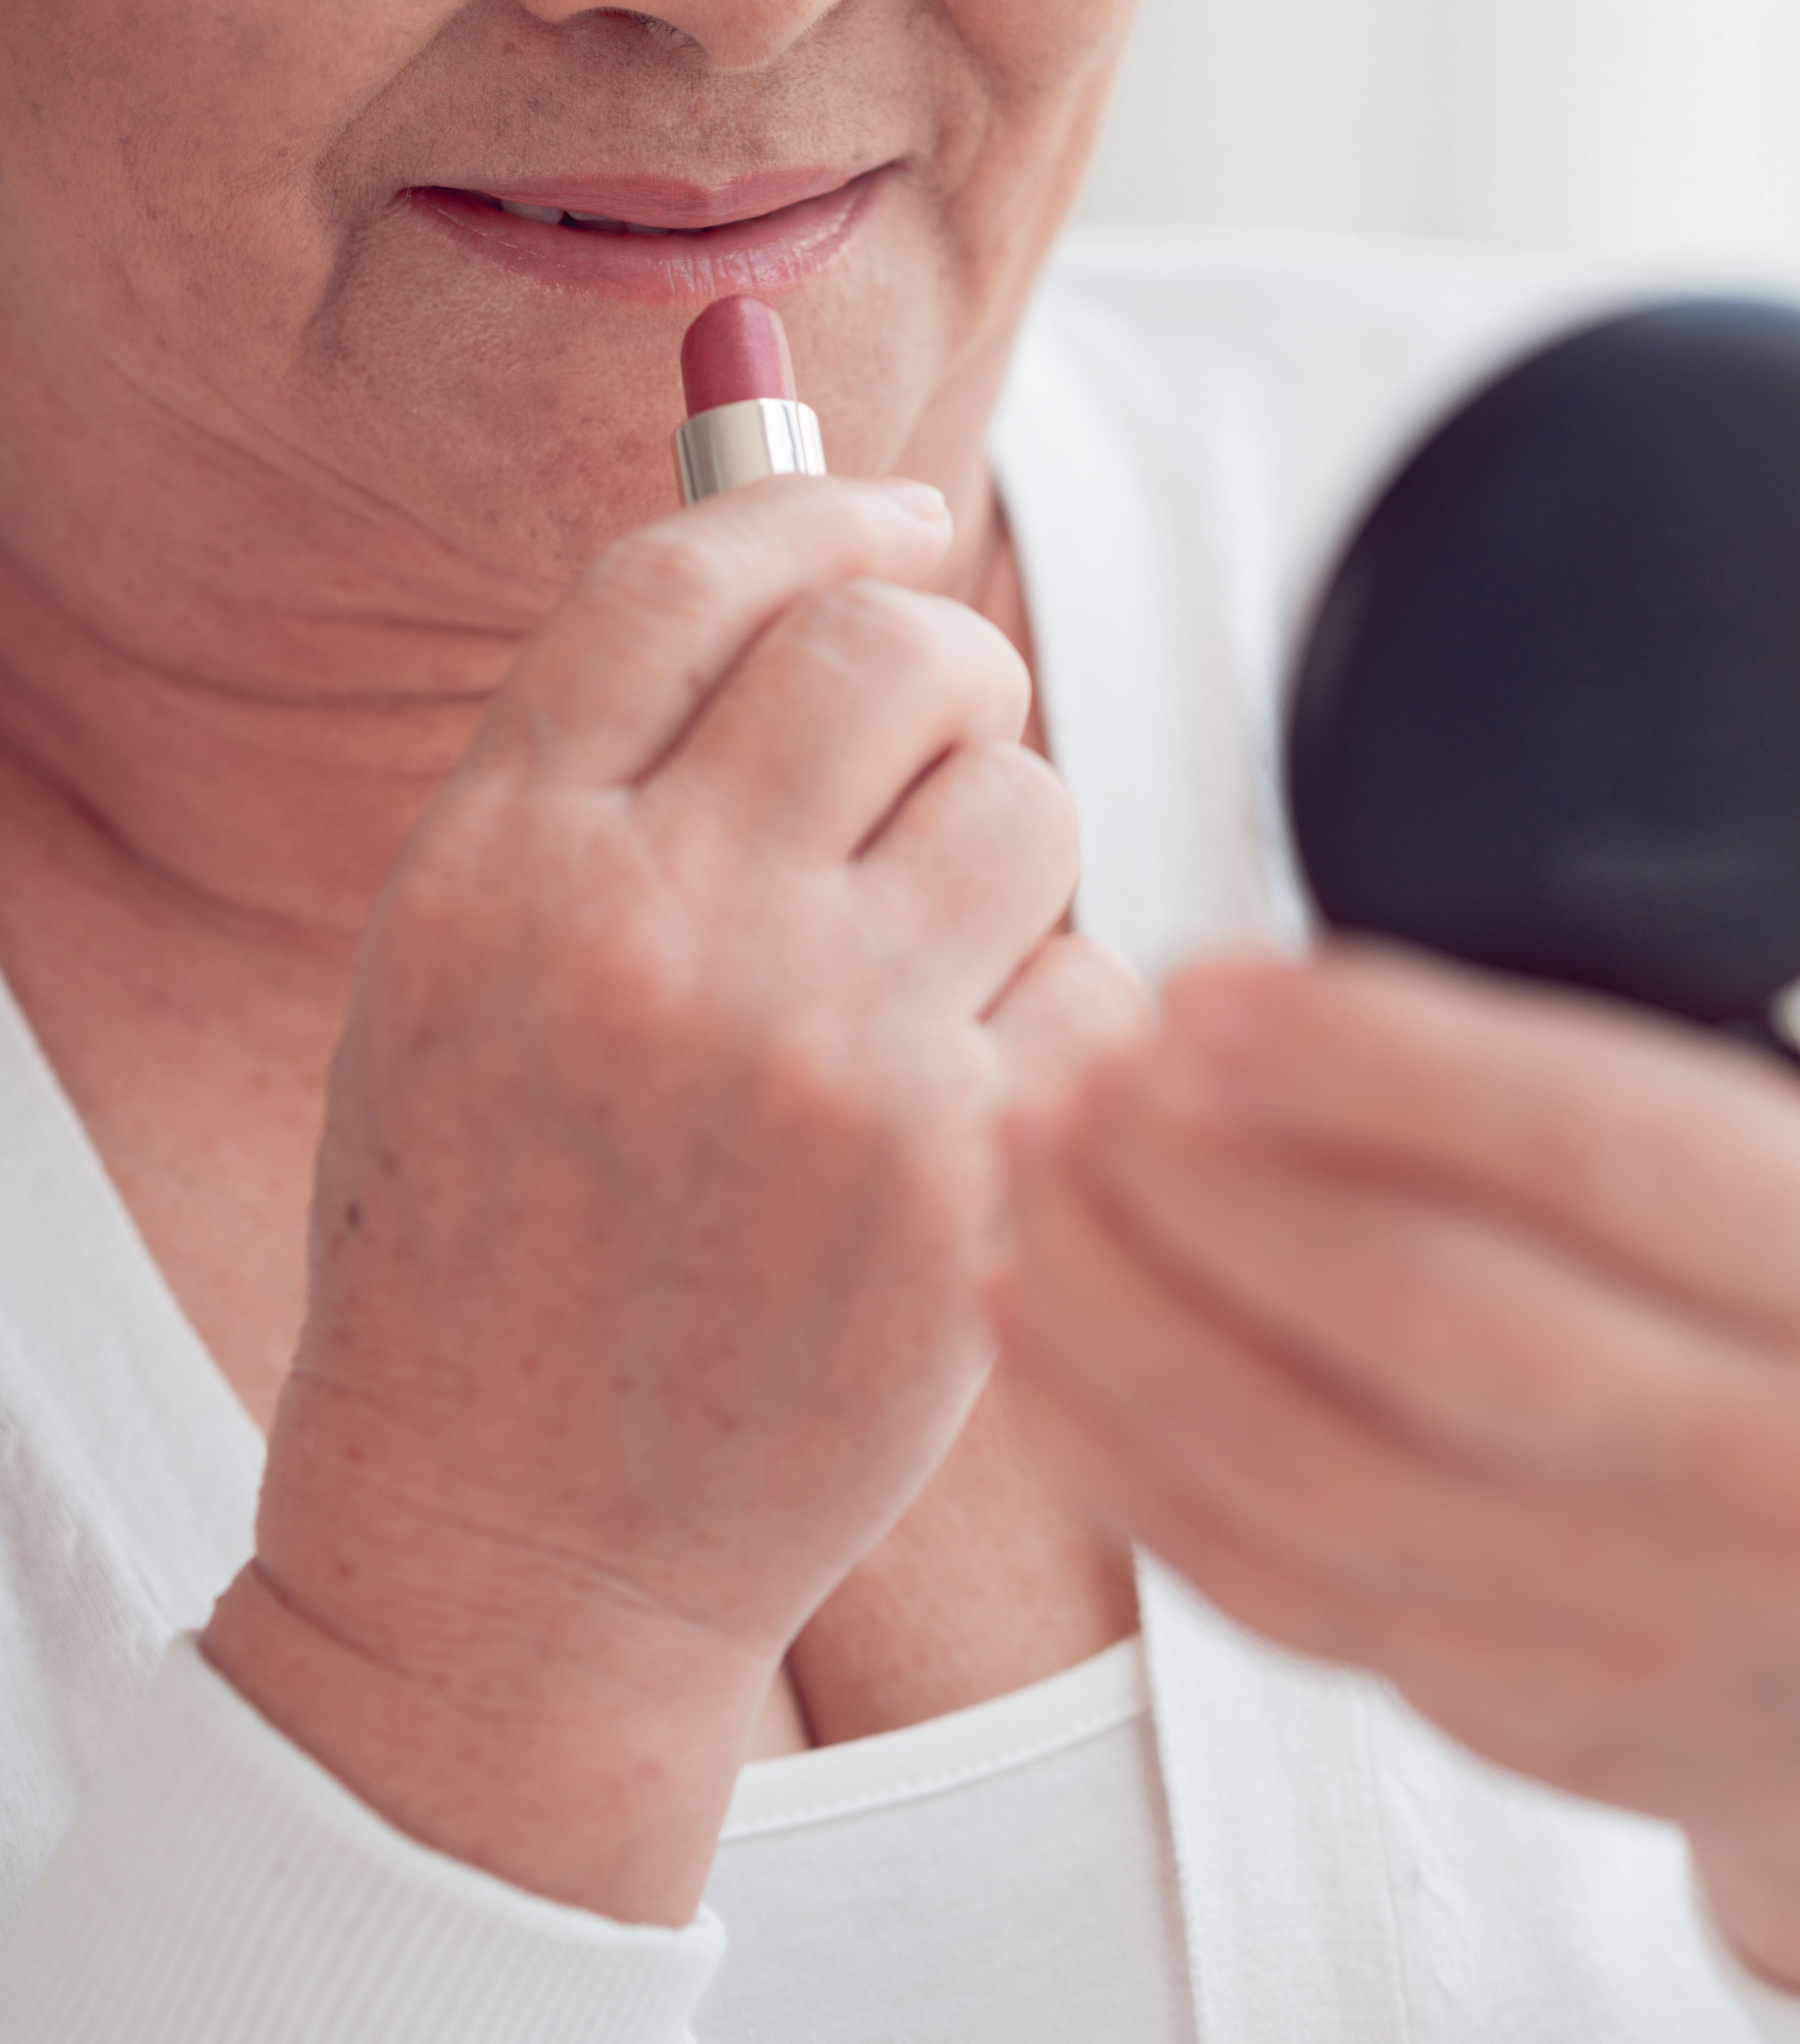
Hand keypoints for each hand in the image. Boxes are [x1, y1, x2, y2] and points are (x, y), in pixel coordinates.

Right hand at [209, 474, 1117, 1918]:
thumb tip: (814, 562)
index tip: (903, 514)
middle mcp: (657, 927)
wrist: (516, 1534)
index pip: (691, 581)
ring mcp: (817, 1053)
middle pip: (893, 650)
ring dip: (1006, 860)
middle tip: (940, 756)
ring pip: (1026, 802)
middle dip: (948, 675)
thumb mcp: (457, 977)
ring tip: (930, 976)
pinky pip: (1098, 979)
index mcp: (502, 859)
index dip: (817, 509)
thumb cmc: (488, 1244)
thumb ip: (601, 780)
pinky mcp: (955, 1176)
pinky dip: (1062, 1027)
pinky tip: (974, 1113)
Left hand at [997, 937, 1799, 1996]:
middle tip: (1066, 1071)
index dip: (1373, 1063)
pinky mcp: (1524, 1714)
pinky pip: (1283, 1596)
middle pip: (1423, 1315)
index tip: (1201, 986)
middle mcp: (1770, 1477)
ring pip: (1314, 1472)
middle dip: (1202, 1184)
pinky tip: (1041, 1347)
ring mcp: (1642, 1623)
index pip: (1597, 1149)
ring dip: (1126, 1320)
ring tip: (1020, 1177)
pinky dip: (1133, 1469)